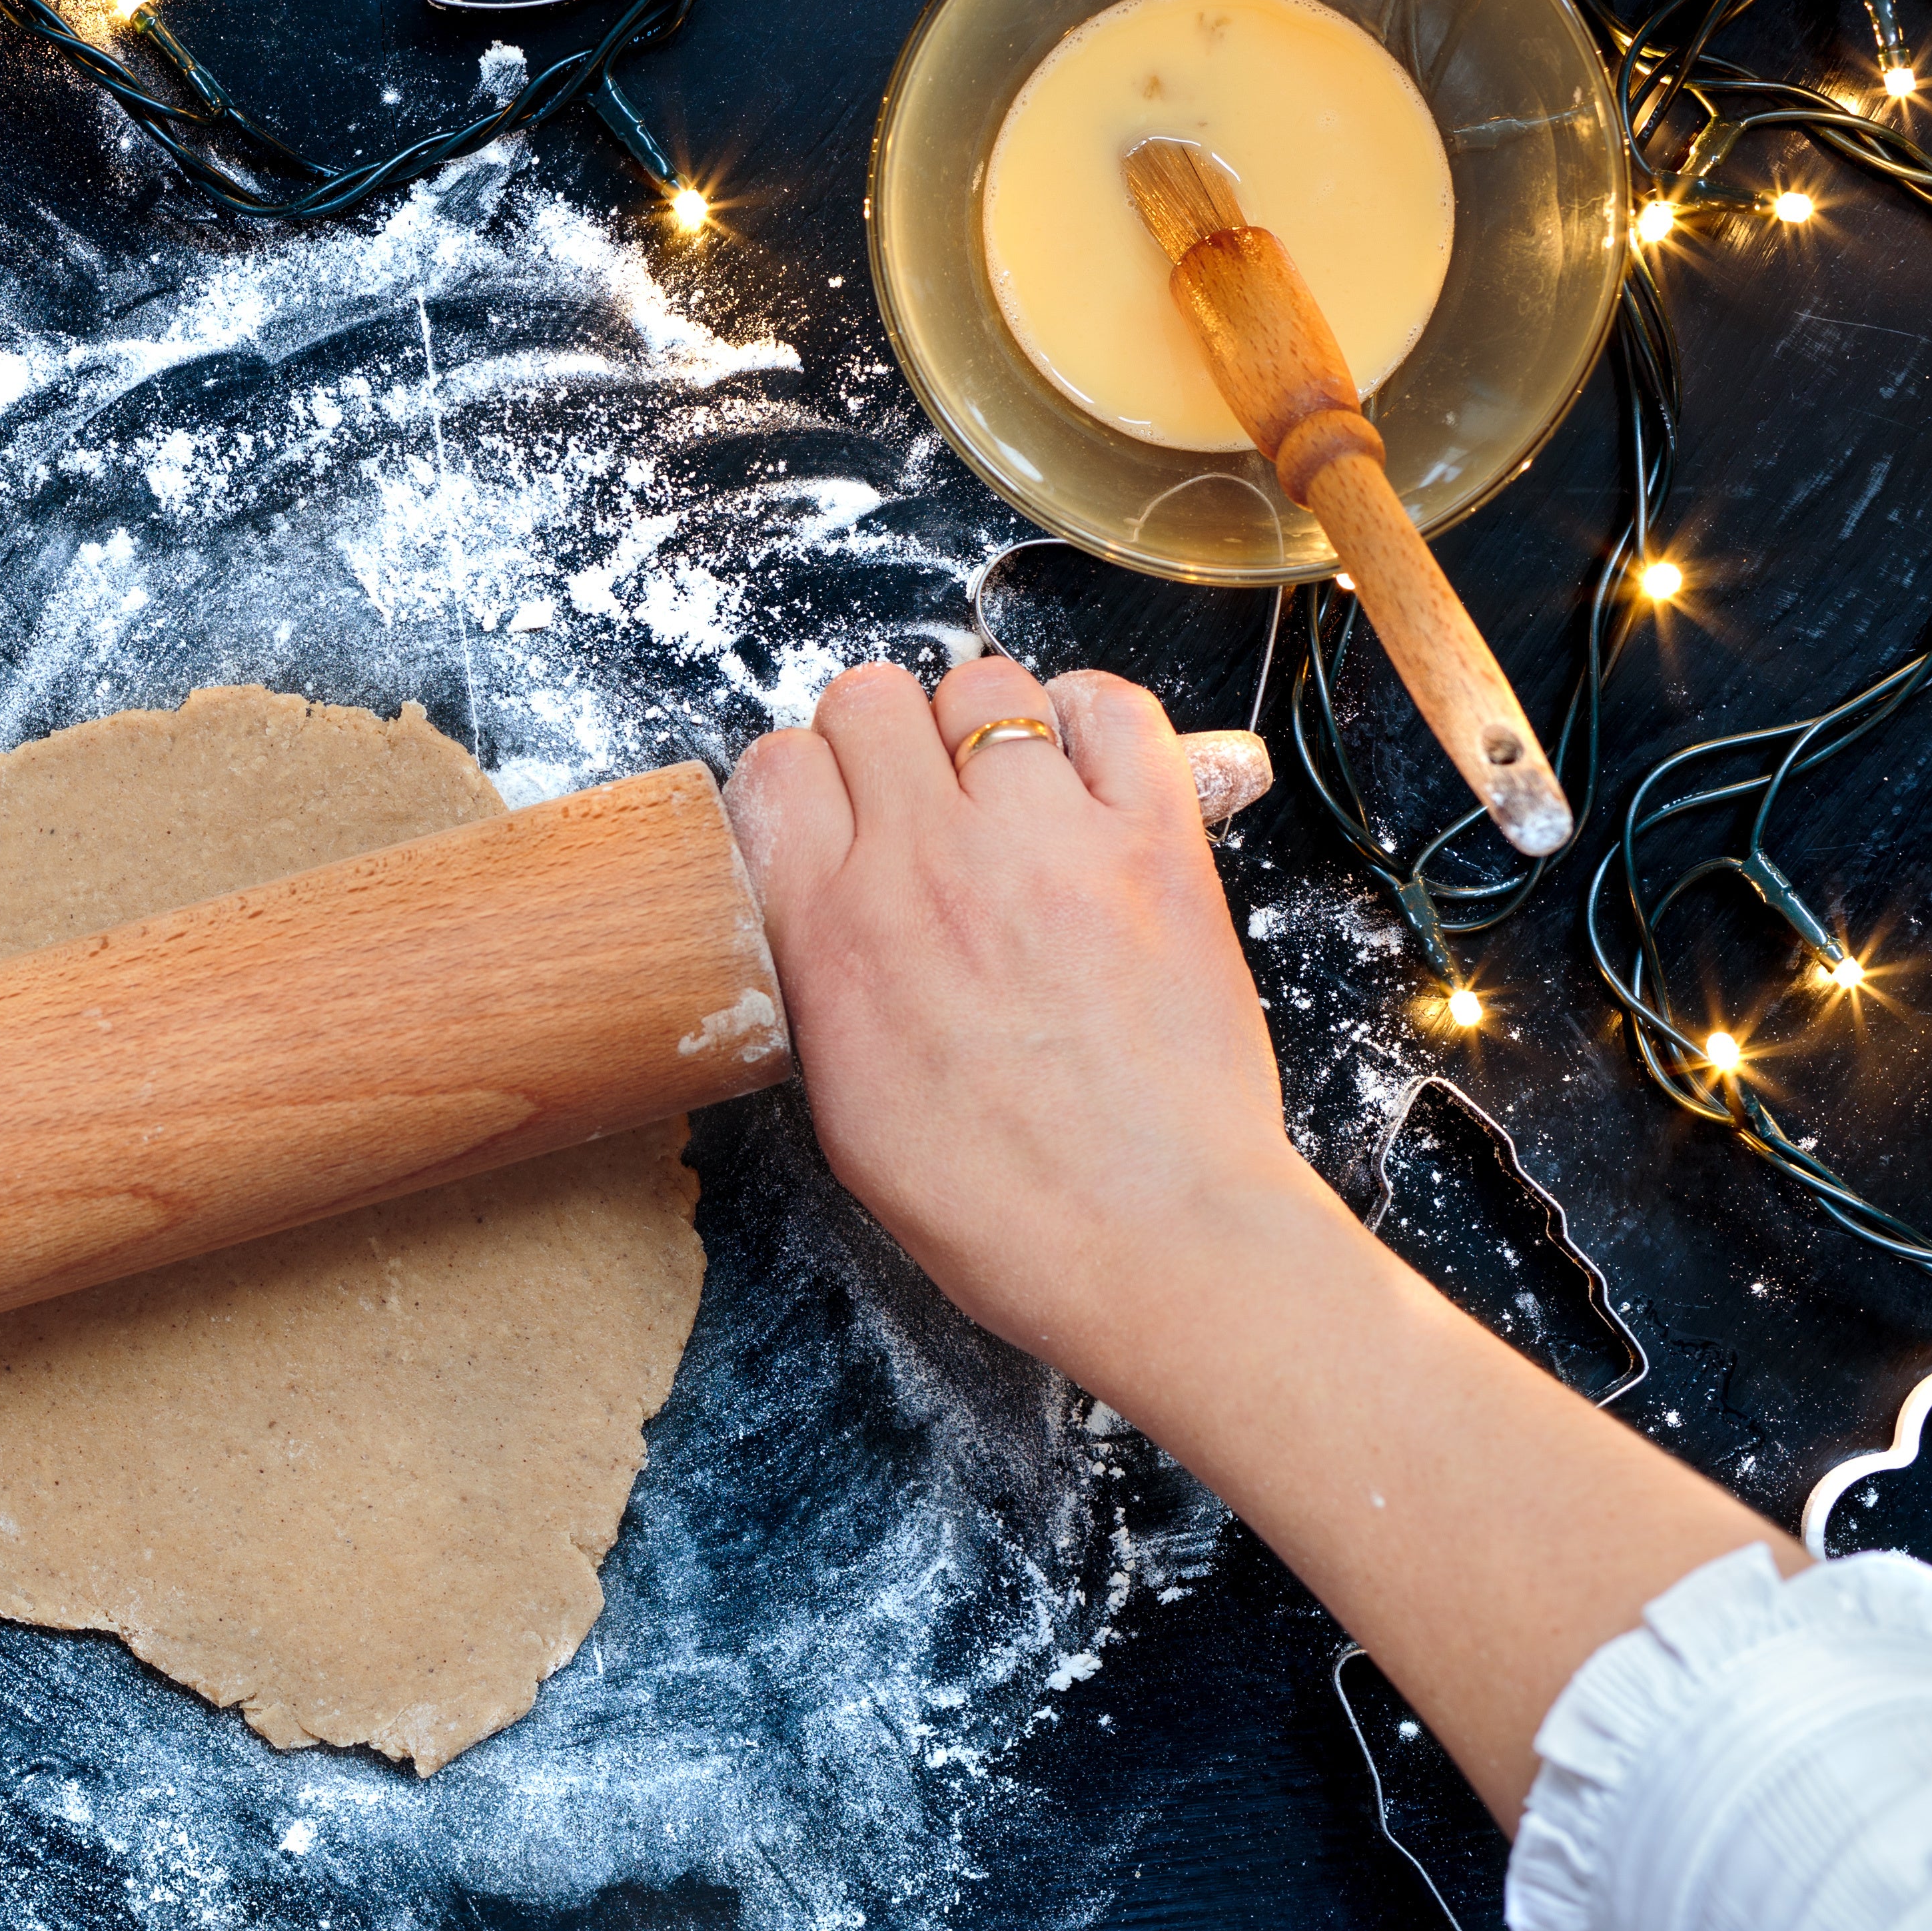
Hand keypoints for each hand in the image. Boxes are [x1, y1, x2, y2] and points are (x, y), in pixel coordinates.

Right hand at [726, 657, 1309, 1380]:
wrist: (1153, 1243)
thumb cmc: (1002, 1205)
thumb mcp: (843, 1104)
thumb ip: (820, 975)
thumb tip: (829, 895)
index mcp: (831, 932)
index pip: (777, 766)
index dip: (806, 786)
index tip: (837, 821)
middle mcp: (926, 863)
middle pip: (866, 698)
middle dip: (884, 742)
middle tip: (921, 805)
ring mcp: (1044, 839)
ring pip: (981, 687)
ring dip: (986, 727)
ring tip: (1011, 796)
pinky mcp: (1154, 837)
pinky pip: (1112, 707)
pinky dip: (1092, 721)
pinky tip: (1086, 777)